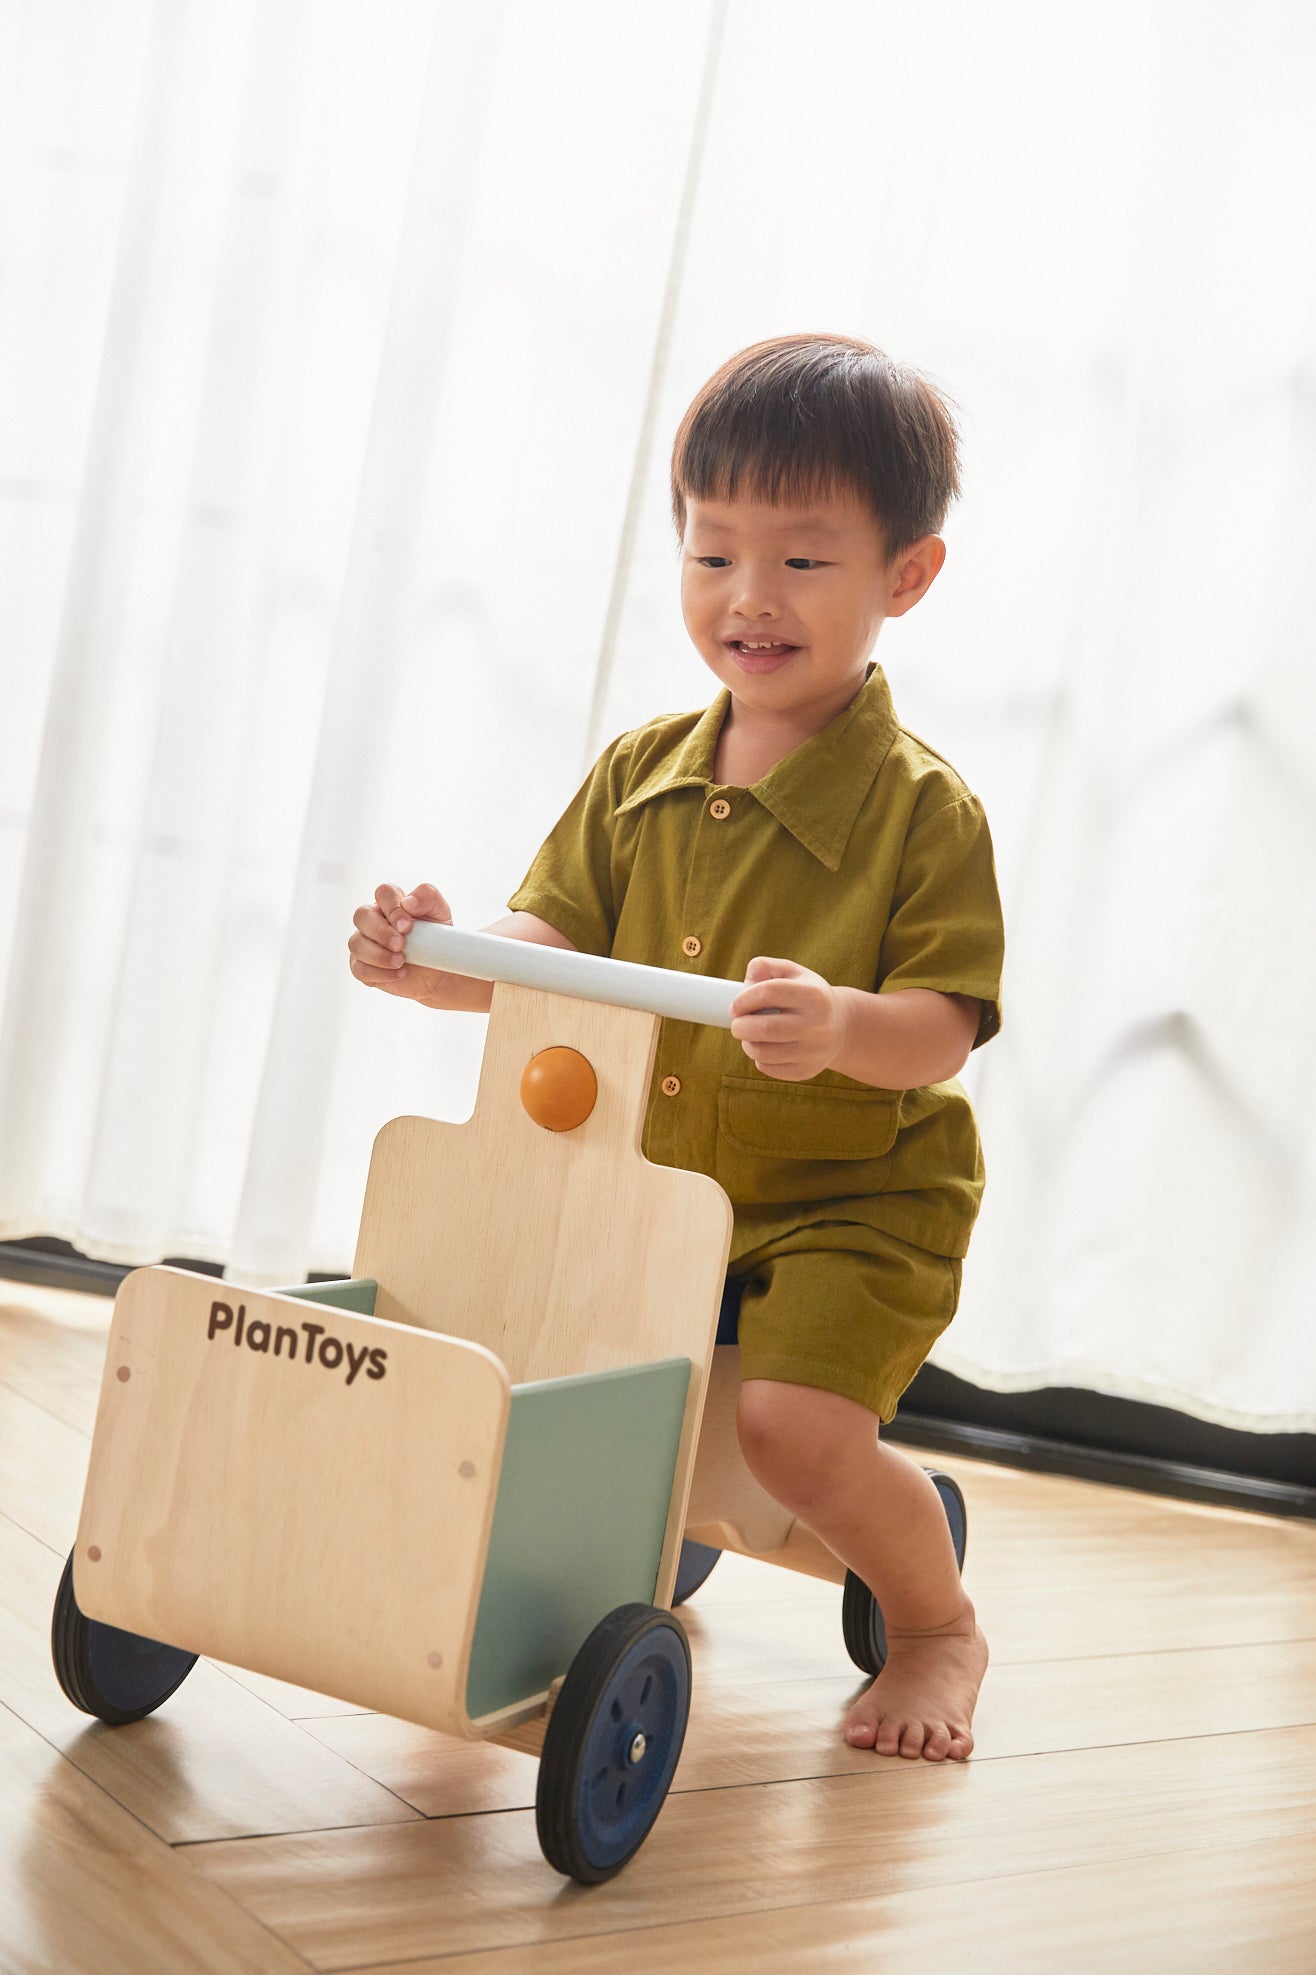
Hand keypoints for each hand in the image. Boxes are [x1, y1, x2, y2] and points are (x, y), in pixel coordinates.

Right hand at [348, 882, 453, 1003]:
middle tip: (401, 945)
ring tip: (400, 962)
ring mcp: (363, 943)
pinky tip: (399, 974)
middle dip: (381, 931)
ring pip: (356, 944)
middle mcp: (372, 920)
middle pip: (361, 915)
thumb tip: (409, 901)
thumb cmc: (435, 938)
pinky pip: (360, 969)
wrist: (436, 971)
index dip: (392, 907)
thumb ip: (428, 897)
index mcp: (391, 903)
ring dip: (379, 955)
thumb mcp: (440, 913)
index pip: (383, 893)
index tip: (407, 925)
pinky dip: (380, 973)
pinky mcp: (361, 966)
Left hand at [729, 955, 846, 1081]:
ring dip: (747, 1044)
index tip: (735, 1006)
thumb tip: (747, 982)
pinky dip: (759, 1059)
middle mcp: (817, 1025)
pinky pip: (769, 1068)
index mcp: (814, 995)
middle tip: (738, 1024)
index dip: (744, 999)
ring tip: (750, 1037)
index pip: (769, 992)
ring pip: (763, 1052)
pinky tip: (766, 1049)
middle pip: (765, 1028)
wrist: (841, 1027)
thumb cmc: (808, 996)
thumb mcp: (793, 973)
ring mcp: (813, 1051)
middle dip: (740, 1026)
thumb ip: (766, 967)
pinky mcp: (806, 1070)